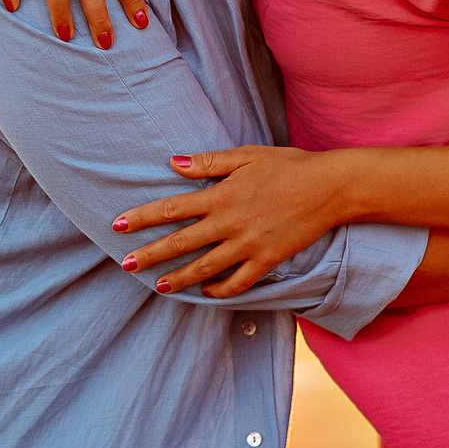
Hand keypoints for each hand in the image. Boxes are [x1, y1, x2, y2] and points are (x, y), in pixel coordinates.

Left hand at [111, 146, 354, 297]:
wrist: (331, 187)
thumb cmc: (288, 165)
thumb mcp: (247, 155)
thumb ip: (209, 162)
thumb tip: (172, 163)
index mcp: (222, 195)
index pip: (172, 209)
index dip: (141, 218)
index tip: (117, 226)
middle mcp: (230, 223)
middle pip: (181, 243)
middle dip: (150, 255)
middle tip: (125, 265)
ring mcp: (249, 245)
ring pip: (205, 268)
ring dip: (179, 278)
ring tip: (159, 286)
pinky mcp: (268, 260)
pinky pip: (238, 282)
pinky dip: (219, 290)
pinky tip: (205, 292)